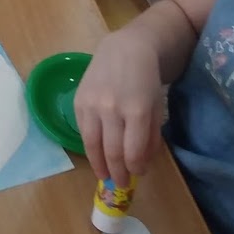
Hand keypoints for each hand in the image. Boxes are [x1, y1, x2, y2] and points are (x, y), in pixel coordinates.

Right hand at [74, 25, 166, 183]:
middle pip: (111, 151)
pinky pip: (83, 130)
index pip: (133, 151)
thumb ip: (150, 136)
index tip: (137, 175)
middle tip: (119, 184)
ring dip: (98, 165)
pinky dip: (89, 146)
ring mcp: (92, 104)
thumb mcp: (155, 107)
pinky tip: (96, 153)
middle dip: (116, 172)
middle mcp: (111, 108)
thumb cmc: (146, 80)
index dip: (135, 168)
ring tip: (104, 175)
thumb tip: (141, 164)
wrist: (125, 49)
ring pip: (92, 144)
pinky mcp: (78, 101)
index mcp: (136, 110)